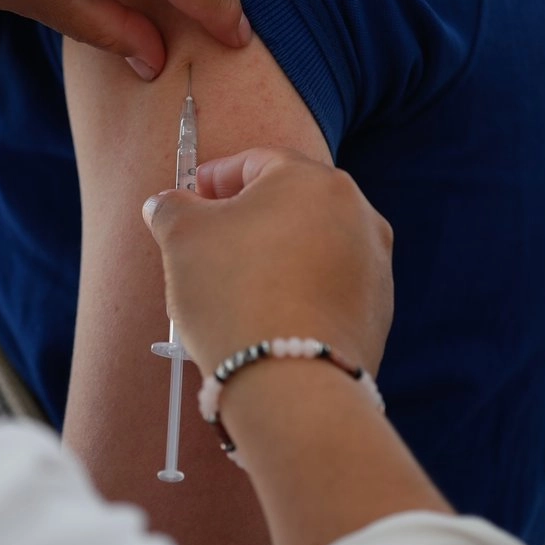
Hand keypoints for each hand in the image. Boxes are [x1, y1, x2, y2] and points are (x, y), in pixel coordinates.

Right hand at [141, 148, 394, 375]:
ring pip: (311, 244)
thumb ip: (172, 208)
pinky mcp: (378, 308)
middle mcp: (357, 212)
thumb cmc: (234, 295)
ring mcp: (374, 261)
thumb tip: (167, 204)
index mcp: (313, 179)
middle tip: (208, 242)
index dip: (215, 177)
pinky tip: (266, 312)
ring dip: (274, 254)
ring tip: (234, 284)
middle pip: (289, 202)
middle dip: (246, 217)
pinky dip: (298, 288)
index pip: (256, 162)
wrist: (291, 383)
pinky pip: (328, 284)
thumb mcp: (183, 238)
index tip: (190, 198)